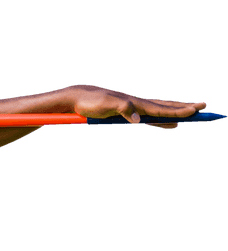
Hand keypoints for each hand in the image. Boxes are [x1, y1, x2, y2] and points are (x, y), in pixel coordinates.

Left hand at [68, 84, 206, 129]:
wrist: (76, 97)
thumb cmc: (89, 102)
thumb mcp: (104, 106)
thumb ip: (122, 109)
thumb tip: (138, 121)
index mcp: (135, 103)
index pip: (162, 108)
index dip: (179, 111)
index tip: (196, 111)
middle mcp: (136, 103)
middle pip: (166, 106)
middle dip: (185, 108)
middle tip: (204, 108)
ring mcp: (132, 107)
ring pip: (159, 110)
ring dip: (176, 112)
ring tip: (190, 115)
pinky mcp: (125, 112)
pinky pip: (149, 115)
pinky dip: (161, 118)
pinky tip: (165, 123)